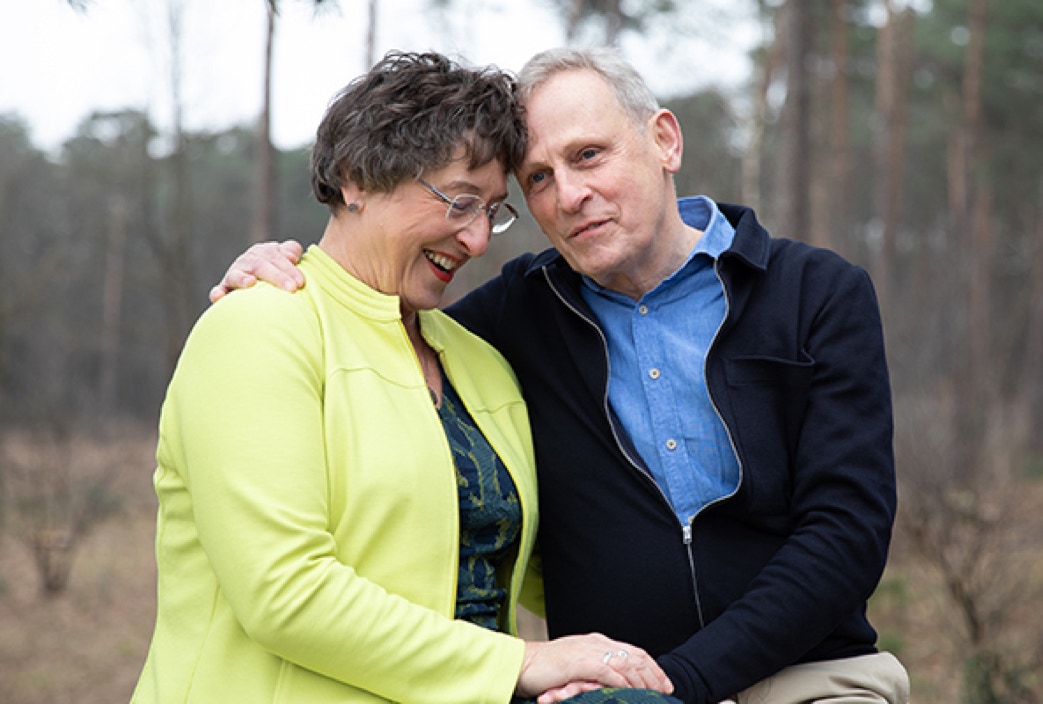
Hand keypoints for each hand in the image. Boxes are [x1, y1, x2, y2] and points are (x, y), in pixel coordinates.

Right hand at [209, 240, 304, 302]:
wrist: (261, 293)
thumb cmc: (280, 276)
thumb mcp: (286, 262)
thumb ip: (291, 252)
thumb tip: (292, 256)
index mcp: (263, 252)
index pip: (275, 255)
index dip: (288, 267)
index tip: (301, 282)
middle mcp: (247, 260)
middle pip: (260, 264)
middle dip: (277, 276)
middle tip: (292, 289)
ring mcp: (234, 274)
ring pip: (237, 274)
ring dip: (243, 279)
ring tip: (251, 283)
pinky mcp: (223, 289)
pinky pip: (218, 291)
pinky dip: (218, 293)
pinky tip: (220, 296)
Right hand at [515, 633, 672, 699]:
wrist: (521, 664)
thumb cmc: (544, 668)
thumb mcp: (575, 665)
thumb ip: (594, 668)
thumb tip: (611, 678)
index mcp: (596, 642)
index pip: (632, 651)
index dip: (651, 666)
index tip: (664, 682)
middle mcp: (595, 643)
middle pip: (634, 656)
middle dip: (654, 673)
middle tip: (667, 689)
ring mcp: (588, 651)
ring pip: (625, 663)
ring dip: (643, 680)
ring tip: (655, 693)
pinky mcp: (579, 663)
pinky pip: (608, 672)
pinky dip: (623, 682)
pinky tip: (632, 691)